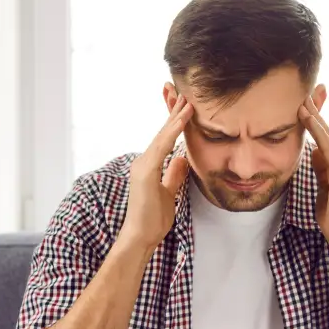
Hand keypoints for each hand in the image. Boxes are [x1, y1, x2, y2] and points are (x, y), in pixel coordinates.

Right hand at [121, 94, 191, 254]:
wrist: (140, 237)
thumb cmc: (152, 220)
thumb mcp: (169, 194)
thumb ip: (173, 175)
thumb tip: (182, 159)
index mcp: (148, 166)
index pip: (164, 140)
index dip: (174, 122)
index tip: (184, 106)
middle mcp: (143, 161)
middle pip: (162, 133)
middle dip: (173, 111)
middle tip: (183, 91)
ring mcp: (142, 165)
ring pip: (163, 136)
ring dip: (176, 117)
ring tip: (188, 100)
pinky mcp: (145, 171)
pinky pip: (163, 147)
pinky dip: (174, 131)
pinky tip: (183, 119)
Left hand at [299, 94, 328, 249]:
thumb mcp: (324, 186)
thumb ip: (322, 168)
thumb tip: (313, 153)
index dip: (319, 120)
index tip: (308, 104)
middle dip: (317, 112)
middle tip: (305, 94)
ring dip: (315, 118)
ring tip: (302, 101)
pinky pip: (328, 146)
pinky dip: (317, 131)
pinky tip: (307, 119)